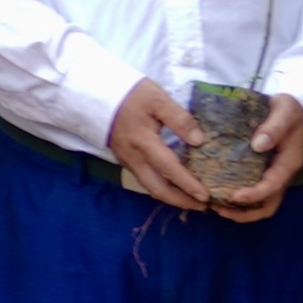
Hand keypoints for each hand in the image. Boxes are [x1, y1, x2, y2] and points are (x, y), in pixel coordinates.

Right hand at [106, 81, 216, 212]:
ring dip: (171, 197)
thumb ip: (179, 119)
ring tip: (190, 201)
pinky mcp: (125, 160)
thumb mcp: (157, 99)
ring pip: (150, 187)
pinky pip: (145, 179)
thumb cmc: (131, 95)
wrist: (97, 95)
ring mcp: (127, 161)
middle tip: (201, 207)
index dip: (187, 184)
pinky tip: (173, 185)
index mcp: (143, 142)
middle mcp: (134, 157)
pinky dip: (161, 188)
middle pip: (157, 188)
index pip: (169, 168)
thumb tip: (198, 141)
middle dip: (180, 201)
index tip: (205, 196)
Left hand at [213, 92, 302, 221]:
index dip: (255, 194)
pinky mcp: (263, 172)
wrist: (293, 109)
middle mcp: (281, 174)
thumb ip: (274, 127)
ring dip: (239, 210)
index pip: (273, 186)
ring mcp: (273, 175)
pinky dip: (237, 199)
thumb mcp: (285, 112)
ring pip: (260, 203)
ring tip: (214, 206)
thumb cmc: (289, 110)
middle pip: (268, 204)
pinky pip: (252, 191)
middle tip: (218, 208)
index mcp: (289, 163)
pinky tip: (217, 193)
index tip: (234, 196)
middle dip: (244, 212)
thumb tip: (258, 145)